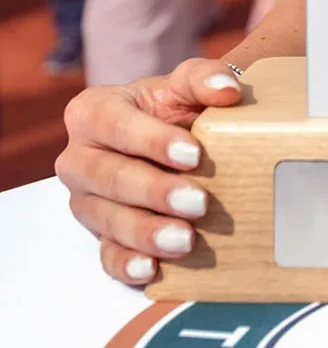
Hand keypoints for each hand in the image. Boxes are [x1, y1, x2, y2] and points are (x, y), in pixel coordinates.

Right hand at [55, 59, 243, 286]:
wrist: (174, 140)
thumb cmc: (173, 108)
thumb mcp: (185, 85)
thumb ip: (204, 77)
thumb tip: (227, 91)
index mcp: (92, 112)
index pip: (115, 125)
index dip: (152, 140)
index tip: (194, 154)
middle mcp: (79, 158)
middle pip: (109, 177)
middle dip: (155, 191)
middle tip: (199, 202)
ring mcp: (86, 200)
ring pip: (107, 219)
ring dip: (146, 232)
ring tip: (185, 240)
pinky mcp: (99, 235)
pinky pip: (106, 255)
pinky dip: (127, 264)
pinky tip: (152, 269)